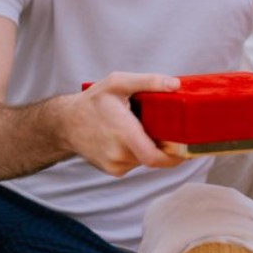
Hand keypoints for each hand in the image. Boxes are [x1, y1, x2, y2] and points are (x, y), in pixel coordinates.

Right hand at [61, 72, 185, 175]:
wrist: (65, 123)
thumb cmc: (92, 101)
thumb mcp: (118, 82)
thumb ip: (148, 82)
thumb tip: (175, 85)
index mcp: (123, 133)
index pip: (154, 157)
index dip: (175, 157)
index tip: (187, 149)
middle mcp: (118, 153)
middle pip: (154, 157)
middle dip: (165, 146)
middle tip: (170, 131)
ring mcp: (115, 165)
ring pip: (144, 160)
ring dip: (150, 147)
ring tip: (141, 129)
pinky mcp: (112, 170)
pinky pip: (134, 163)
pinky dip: (138, 152)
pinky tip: (130, 137)